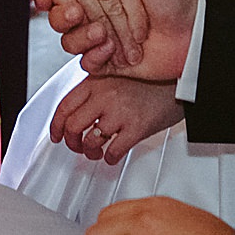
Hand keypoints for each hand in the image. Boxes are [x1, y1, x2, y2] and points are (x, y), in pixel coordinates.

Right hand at [46, 0, 194, 80]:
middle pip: (67, 19)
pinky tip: (109, 50)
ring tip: (102, 33)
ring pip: (72, 43)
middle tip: (77, 14)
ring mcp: (105, 38)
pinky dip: (94, 57)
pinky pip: (88, 64)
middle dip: (65, 18)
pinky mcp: (111, 62)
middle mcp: (103, 13)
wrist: (192, 31)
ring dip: (81, 39)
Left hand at [51, 75, 182, 163]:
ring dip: (89, 152)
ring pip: (90, 141)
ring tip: (96, 152)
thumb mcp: (116, 76)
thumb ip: (95, 89)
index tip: (57, 135)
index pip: (65, 105)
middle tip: (77, 147)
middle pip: (73, 126)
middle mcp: (105, 94)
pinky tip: (112, 155)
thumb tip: (75, 110)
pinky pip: (112, 152)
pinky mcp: (136, 127)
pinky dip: (109, 159)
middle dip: (71, 142)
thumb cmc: (149, 82)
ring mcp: (120, 112)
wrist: (179, 84)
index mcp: (98, 80)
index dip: (56, 125)